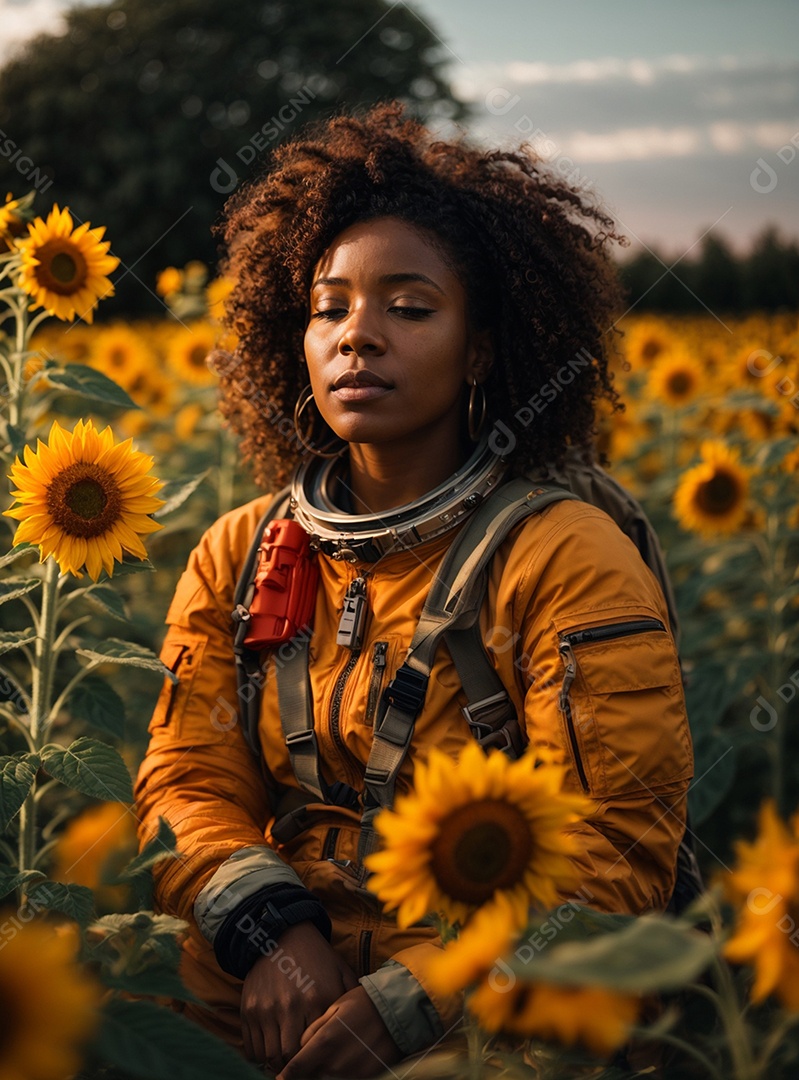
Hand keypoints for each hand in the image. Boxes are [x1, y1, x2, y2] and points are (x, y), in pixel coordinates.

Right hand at [240, 920, 357, 1073]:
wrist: (281, 934)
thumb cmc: (316, 957)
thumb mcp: (340, 971)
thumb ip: (351, 998)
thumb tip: (363, 1024)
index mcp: (318, 998)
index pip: (317, 1046)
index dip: (318, 1058)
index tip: (320, 1060)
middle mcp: (290, 1006)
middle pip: (290, 1057)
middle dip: (296, 1066)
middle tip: (301, 1066)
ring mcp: (266, 1008)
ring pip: (269, 1056)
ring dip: (277, 1063)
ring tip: (286, 1061)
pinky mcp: (249, 1009)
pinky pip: (251, 1047)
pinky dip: (259, 1055)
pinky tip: (270, 1049)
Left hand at [277, 985, 402, 1078]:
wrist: (398, 1010)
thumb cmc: (364, 1003)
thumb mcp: (334, 1008)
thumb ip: (314, 1029)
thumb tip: (301, 1046)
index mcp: (324, 1044)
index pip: (296, 1068)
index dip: (285, 1075)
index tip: (279, 1077)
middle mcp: (335, 1064)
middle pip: (309, 1079)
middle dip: (304, 1073)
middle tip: (304, 1063)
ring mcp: (351, 1074)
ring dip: (321, 1074)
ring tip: (328, 1058)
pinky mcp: (365, 1078)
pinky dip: (338, 1074)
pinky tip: (342, 1062)